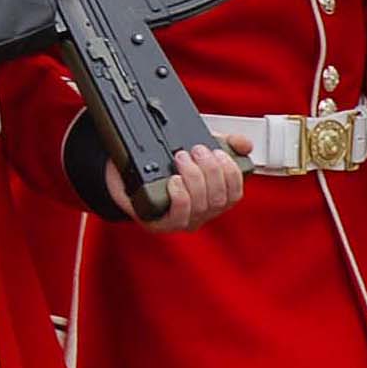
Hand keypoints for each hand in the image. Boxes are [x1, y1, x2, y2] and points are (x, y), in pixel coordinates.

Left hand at [109, 135, 250, 231]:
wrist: (122, 172)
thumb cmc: (160, 164)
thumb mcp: (193, 150)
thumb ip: (221, 143)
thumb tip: (244, 144)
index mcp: (211, 197)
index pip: (234, 194)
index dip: (232, 174)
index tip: (219, 152)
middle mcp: (200, 213)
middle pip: (219, 199)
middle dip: (211, 171)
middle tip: (196, 150)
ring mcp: (180, 220)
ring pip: (201, 207)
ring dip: (195, 179)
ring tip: (181, 158)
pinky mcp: (159, 224)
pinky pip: (179, 217)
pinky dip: (180, 196)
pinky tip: (174, 181)